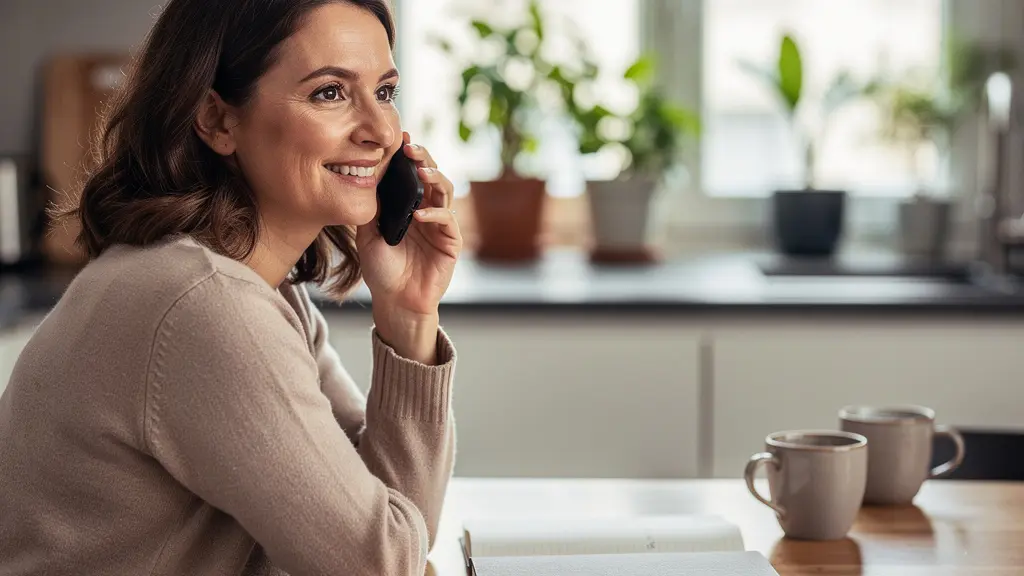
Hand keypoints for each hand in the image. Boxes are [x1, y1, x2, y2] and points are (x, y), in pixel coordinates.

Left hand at [356, 132, 462, 362]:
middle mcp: (427, 211)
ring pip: (445, 191)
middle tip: (410, 148)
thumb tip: (368, 173)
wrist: (394, 302)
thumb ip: (372, 207)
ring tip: (421, 171)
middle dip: (423, 158)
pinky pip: (447, 221)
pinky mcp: (450, 243)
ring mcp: (440, 226)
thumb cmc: (381, 270)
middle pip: (432, 175)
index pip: (412, 174)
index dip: (409, 156)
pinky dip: (435, 214)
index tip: (399, 139)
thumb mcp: (367, 234)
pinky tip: (420, 214)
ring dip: (435, 178)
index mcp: (409, 206)